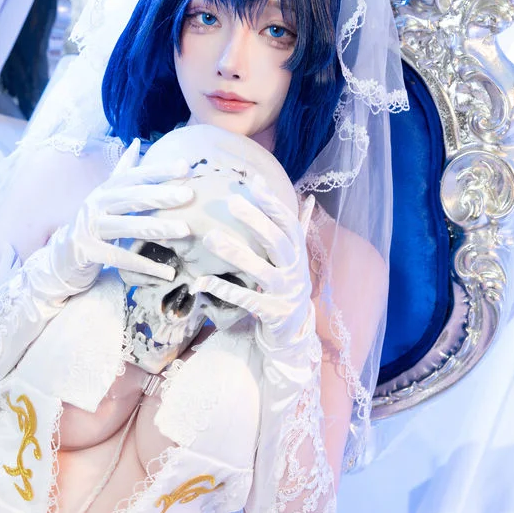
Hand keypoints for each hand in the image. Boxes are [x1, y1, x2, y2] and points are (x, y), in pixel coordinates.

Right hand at [25, 139, 193, 300]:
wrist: (61, 256)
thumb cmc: (93, 223)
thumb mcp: (105, 195)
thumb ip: (122, 171)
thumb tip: (136, 142)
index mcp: (106, 190)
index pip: (134, 176)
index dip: (159, 170)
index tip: (186, 166)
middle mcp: (96, 204)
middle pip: (132, 197)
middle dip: (162, 194)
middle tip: (190, 194)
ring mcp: (90, 228)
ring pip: (128, 227)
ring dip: (158, 228)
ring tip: (185, 230)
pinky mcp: (88, 252)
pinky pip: (120, 259)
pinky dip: (145, 265)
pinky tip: (167, 272)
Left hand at [189, 179, 317, 380]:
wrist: (294, 330)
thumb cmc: (288, 284)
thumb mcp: (295, 257)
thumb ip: (298, 229)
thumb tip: (310, 199)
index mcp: (297, 253)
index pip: (287, 223)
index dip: (273, 203)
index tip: (255, 182)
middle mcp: (295, 270)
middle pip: (277, 242)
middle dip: (256, 221)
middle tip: (231, 202)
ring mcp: (285, 293)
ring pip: (261, 271)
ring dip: (235, 253)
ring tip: (210, 238)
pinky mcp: (272, 313)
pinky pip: (246, 300)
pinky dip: (225, 290)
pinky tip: (202, 281)